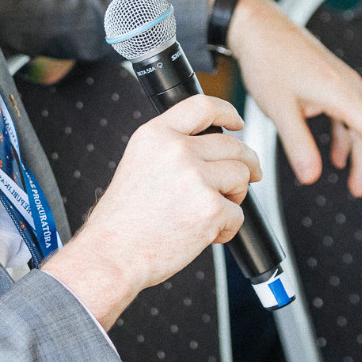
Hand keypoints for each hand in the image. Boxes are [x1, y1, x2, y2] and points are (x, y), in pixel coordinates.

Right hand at [43, 94, 261, 327]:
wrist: (112, 255)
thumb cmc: (122, 221)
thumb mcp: (137, 165)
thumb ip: (170, 150)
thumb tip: (210, 151)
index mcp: (156, 135)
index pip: (202, 107)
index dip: (227, 112)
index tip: (237, 123)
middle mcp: (177, 150)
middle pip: (233, 145)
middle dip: (246, 163)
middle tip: (249, 176)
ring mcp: (196, 178)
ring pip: (241, 176)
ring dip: (235, 196)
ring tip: (214, 213)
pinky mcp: (211, 208)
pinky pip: (238, 214)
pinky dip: (227, 228)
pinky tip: (206, 235)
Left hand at [228, 0, 361, 200]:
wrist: (258, 26)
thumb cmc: (268, 60)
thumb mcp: (279, 107)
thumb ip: (297, 144)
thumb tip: (311, 177)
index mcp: (341, 92)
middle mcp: (348, 87)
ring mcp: (341, 85)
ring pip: (361, 127)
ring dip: (361, 158)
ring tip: (358, 187)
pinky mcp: (330, 85)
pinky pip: (347, 118)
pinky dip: (346, 140)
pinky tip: (340, 159)